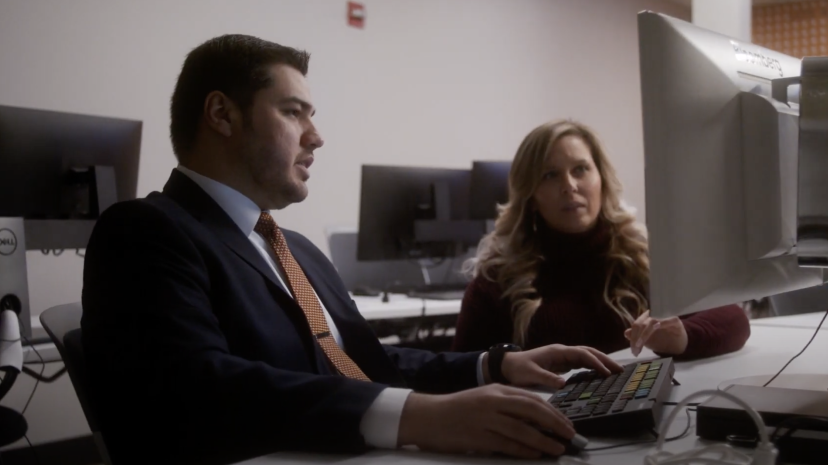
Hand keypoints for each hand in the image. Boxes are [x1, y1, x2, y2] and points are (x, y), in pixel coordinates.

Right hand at [398, 384, 574, 457]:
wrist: (429, 416)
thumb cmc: (459, 409)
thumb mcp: (485, 398)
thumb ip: (508, 404)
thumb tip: (538, 419)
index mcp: (497, 390)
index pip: (532, 399)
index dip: (554, 412)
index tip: (567, 422)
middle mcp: (493, 402)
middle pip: (532, 411)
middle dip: (555, 424)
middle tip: (570, 435)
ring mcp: (486, 419)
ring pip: (523, 430)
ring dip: (544, 441)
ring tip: (558, 448)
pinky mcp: (479, 437)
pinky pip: (508, 444)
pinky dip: (524, 450)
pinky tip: (536, 454)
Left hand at [498, 344, 623, 388]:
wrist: (507, 365)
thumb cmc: (518, 369)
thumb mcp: (531, 375)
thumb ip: (546, 378)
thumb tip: (563, 384)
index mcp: (557, 352)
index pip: (581, 354)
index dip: (595, 362)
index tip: (606, 372)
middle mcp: (562, 352)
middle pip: (588, 352)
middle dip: (604, 360)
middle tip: (620, 370)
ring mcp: (562, 357)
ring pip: (586, 357)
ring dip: (601, 362)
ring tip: (615, 372)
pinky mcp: (561, 364)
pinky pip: (581, 363)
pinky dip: (592, 367)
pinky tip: (600, 375)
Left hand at [624, 310, 687, 355]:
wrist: (681, 344)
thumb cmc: (663, 341)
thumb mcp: (648, 341)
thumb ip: (637, 337)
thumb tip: (626, 333)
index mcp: (646, 320)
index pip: (636, 324)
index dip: (633, 336)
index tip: (633, 349)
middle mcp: (654, 317)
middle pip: (641, 323)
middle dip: (636, 337)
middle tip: (635, 350)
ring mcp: (664, 318)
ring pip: (650, 322)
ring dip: (644, 335)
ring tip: (641, 347)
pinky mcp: (674, 321)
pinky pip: (666, 321)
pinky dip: (659, 323)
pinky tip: (655, 328)